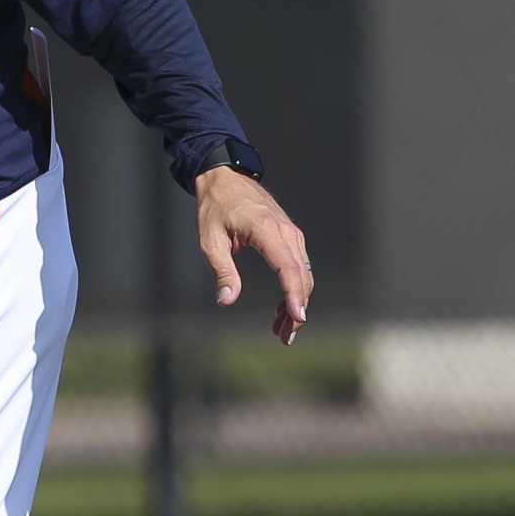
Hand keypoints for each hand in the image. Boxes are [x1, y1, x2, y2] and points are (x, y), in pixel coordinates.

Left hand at [195, 167, 312, 345]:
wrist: (226, 177)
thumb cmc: (215, 207)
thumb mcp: (210, 241)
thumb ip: (222, 271)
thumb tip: (226, 300)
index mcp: (267, 230)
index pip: (288, 268)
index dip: (294, 295)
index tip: (297, 318)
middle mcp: (286, 232)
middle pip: (301, 277)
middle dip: (296, 310)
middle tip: (285, 337)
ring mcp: (291, 234)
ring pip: (304, 275)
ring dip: (296, 303)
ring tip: (282, 330)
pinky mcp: (290, 237)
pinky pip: (298, 267)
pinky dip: (294, 289)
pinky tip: (282, 309)